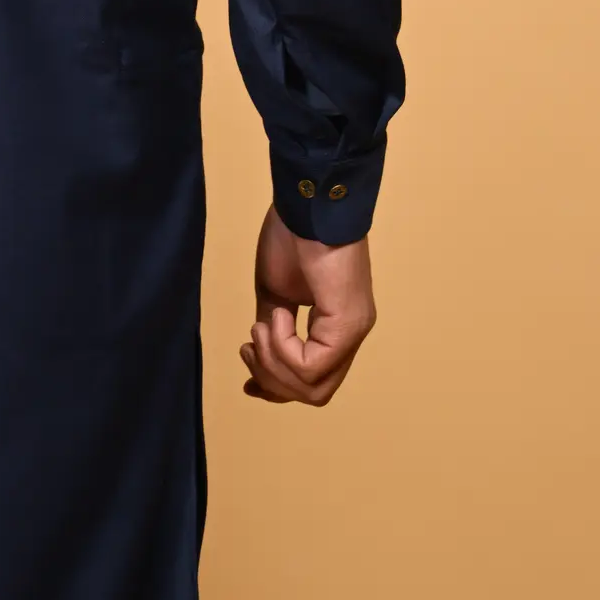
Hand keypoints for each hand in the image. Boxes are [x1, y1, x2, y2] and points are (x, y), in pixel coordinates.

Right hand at [240, 202, 375, 405]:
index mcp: (335, 329)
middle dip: (271, 378)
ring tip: (261, 324)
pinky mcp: (347, 326)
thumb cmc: (292, 237)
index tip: (247, 383)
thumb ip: (273, 329)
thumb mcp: (275, 292)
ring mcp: (352, 333)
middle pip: (314, 394)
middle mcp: (350, 337)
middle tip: (249, 345)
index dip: (277, 388)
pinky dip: (283, 347)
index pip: (314, 382)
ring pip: (313, 389)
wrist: (307, 205)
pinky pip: (311, 366)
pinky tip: (277, 314)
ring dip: (274, 363)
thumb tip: (260, 355)